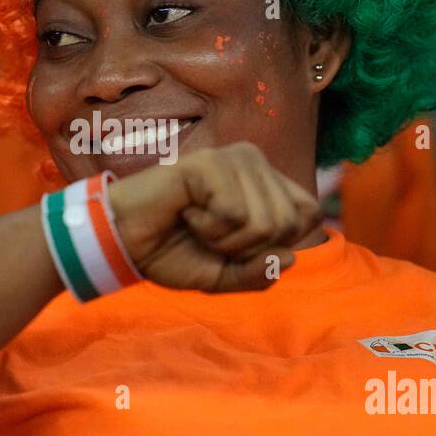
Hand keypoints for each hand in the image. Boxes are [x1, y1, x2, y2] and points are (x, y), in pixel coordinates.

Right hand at [106, 142, 321, 292]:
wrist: (125, 243)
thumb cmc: (174, 252)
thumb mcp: (226, 277)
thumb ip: (260, 274)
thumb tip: (289, 257)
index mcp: (267, 182)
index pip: (309, 215)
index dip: (276, 244)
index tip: (237, 243)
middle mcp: (256, 162)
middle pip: (288, 224)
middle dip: (247, 248)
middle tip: (210, 234)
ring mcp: (234, 158)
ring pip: (264, 222)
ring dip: (226, 241)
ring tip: (197, 223)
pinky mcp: (211, 162)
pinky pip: (235, 214)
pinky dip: (210, 228)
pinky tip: (187, 212)